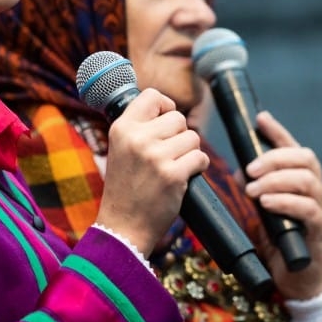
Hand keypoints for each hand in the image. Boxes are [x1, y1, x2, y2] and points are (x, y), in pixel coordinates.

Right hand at [97, 88, 208, 255]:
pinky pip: (200, 157)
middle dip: (180, 135)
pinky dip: (198, 167)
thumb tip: (167, 106)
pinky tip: (184, 177)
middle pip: (178, 118)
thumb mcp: (120, 149)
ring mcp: (155, 157)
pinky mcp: (173, 175)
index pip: (152, 95)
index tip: (165, 122)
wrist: (122, 227)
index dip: (165, 106)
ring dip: (189, 152)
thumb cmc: (126, 187)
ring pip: (193, 137)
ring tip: (173, 167)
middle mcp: (137, 139)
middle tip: (168, 155)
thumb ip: (139, 127)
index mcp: (121, 128)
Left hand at [243, 111, 321, 299]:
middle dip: (274, 158)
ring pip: (307, 181)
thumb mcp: (263, 211)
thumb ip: (256, 190)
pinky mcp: (320, 231)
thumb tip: (240, 171)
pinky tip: (267, 203)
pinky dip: (285, 202)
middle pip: (305, 159)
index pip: (294, 148)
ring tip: (252, 189)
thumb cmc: (279, 241)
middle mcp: (318, 191)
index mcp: (304, 181)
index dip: (278, 132)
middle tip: (249, 169)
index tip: (260, 119)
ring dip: (276, 180)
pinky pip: (308, 209)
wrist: (297, 279)